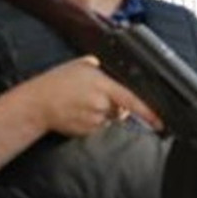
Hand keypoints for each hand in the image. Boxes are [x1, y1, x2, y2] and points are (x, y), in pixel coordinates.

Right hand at [21, 57, 161, 136]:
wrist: (36, 103)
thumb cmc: (58, 81)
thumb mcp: (83, 65)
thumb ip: (106, 70)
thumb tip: (125, 74)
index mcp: (102, 86)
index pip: (131, 100)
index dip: (148, 111)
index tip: (160, 120)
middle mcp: (100, 105)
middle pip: (122, 109)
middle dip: (117, 103)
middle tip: (93, 94)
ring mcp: (94, 121)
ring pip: (111, 118)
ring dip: (104, 112)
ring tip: (83, 102)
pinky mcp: (87, 132)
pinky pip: (99, 126)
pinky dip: (94, 120)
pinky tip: (79, 111)